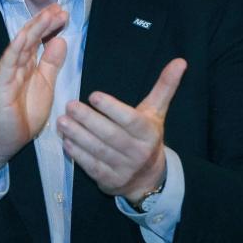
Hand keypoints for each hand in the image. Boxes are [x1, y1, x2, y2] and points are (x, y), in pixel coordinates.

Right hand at [0, 4, 67, 181]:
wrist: (7, 140)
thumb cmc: (24, 113)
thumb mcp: (46, 85)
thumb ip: (51, 64)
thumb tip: (60, 40)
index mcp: (28, 64)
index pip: (39, 39)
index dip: (50, 25)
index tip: (63, 13)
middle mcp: (17, 64)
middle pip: (30, 37)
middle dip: (44, 22)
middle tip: (58, 8)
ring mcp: (7, 73)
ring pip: (20, 46)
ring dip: (33, 29)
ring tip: (47, 15)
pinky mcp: (0, 85)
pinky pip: (7, 64)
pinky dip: (14, 49)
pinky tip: (23, 37)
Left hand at [57, 58, 186, 201]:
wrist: (148, 178)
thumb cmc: (147, 136)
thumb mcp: (157, 112)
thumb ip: (165, 86)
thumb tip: (181, 61)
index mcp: (149, 133)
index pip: (130, 120)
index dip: (112, 108)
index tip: (93, 95)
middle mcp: (138, 152)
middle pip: (111, 135)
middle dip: (88, 120)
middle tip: (69, 105)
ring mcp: (124, 169)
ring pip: (99, 151)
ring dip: (78, 136)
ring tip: (62, 121)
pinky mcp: (109, 181)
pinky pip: (92, 167)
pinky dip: (78, 155)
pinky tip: (66, 142)